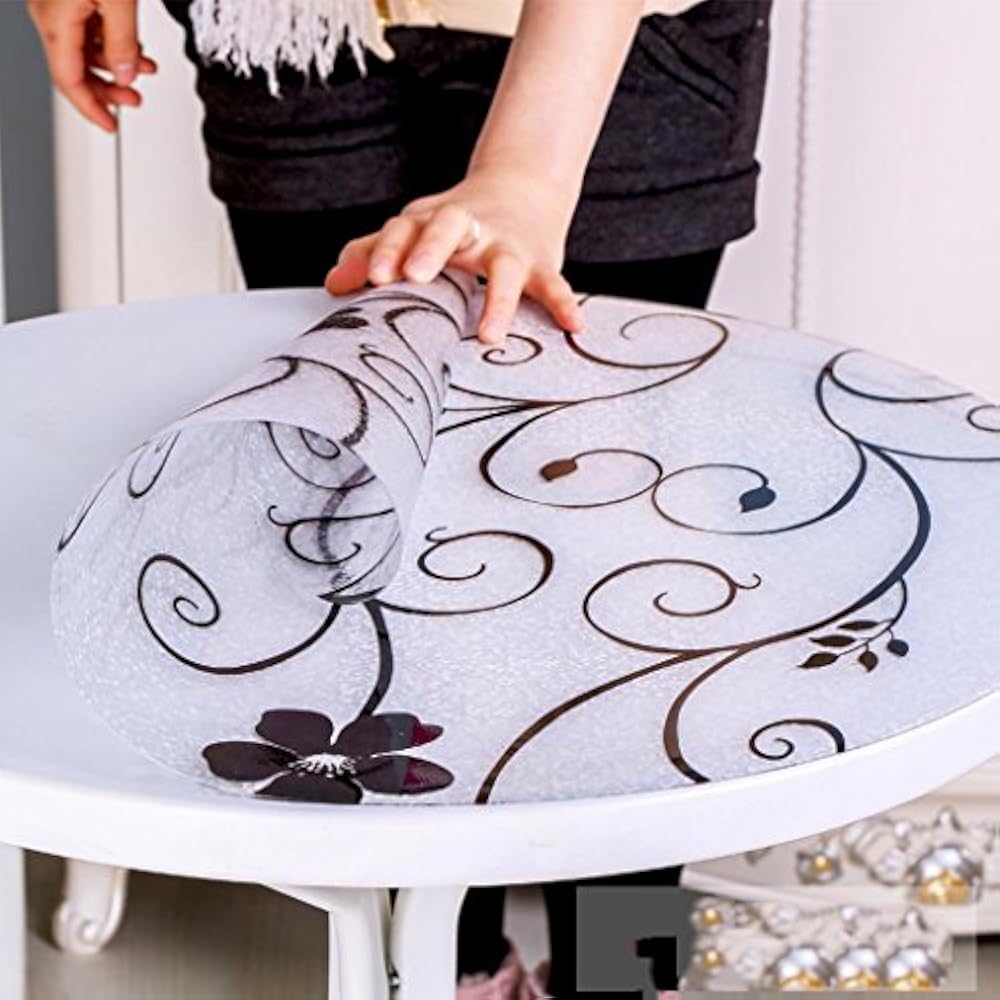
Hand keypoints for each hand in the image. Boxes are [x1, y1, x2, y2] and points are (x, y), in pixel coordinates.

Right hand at [29, 0, 156, 133]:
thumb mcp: (119, 1)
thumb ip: (123, 43)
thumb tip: (125, 77)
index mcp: (54, 22)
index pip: (68, 82)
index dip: (92, 109)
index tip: (110, 126)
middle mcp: (49, 15)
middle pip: (75, 70)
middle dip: (109, 89)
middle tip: (134, 100)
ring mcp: (55, 5)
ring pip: (83, 52)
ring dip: (117, 66)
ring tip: (144, 70)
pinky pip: (87, 31)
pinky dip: (112, 44)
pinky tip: (133, 48)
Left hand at [325, 165, 584, 344]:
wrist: (522, 186)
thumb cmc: (457, 221)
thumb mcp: (415, 229)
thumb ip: (374, 253)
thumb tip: (334, 284)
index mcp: (432, 219)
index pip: (404, 228)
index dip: (386, 250)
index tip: (372, 277)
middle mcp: (470, 226)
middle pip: (449, 226)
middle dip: (433, 248)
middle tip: (416, 276)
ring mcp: (508, 244)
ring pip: (505, 266)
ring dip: (498, 299)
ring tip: (488, 334)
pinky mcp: (541, 262)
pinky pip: (554, 284)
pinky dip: (564, 304)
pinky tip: (573, 327)